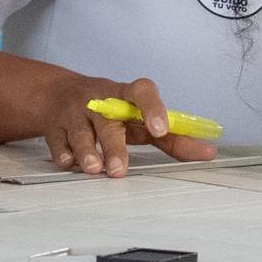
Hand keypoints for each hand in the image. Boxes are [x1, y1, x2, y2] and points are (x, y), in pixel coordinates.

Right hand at [33, 75, 221, 178]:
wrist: (59, 95)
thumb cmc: (111, 110)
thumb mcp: (140, 118)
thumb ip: (173, 137)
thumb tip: (207, 153)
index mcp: (126, 94)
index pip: (142, 91)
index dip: (152, 108)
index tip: (161, 128)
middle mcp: (99, 99)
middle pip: (108, 121)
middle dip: (114, 146)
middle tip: (119, 169)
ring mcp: (74, 112)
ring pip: (80, 132)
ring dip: (87, 152)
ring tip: (95, 169)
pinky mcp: (54, 126)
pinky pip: (58, 143)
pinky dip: (64, 155)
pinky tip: (70, 163)